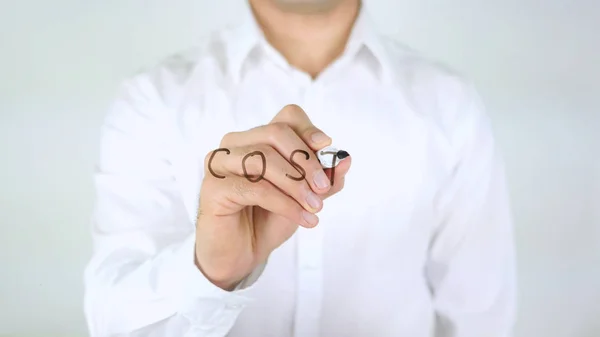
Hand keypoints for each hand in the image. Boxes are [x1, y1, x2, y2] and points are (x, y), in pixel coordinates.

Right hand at [194, 104, 351, 289]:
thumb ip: (325, 179)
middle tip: (323, 188)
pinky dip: (285, 203)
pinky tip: (302, 218)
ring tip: (314, 207)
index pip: (287, 117)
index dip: (309, 129)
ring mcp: (220, 163)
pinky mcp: (213, 187)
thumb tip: (345, 159)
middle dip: (306, 161)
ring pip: (264, 158)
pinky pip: (255, 187)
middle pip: (276, 133)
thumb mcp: (305, 197)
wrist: (242, 254)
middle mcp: (235, 144)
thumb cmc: (269, 219)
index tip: (326, 149)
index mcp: (258, 138)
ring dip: (296, 184)